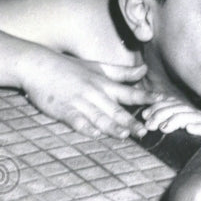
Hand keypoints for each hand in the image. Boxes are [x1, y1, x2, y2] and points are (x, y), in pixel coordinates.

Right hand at [21, 55, 161, 138]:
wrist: (38, 65)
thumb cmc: (70, 68)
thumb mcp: (99, 67)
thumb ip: (123, 73)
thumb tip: (144, 71)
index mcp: (104, 84)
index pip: (129, 92)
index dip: (146, 97)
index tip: (162, 101)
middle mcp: (94, 93)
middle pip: (115, 110)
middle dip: (130, 121)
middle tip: (144, 131)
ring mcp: (79, 102)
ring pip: (98, 116)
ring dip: (111, 126)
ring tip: (123, 135)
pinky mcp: (63, 110)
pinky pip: (76, 120)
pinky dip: (85, 127)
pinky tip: (94, 133)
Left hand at [140, 96, 200, 138]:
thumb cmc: (190, 146)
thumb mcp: (174, 135)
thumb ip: (163, 127)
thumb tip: (146, 124)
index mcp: (187, 112)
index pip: (172, 103)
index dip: (157, 106)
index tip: (145, 115)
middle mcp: (196, 115)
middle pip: (179, 107)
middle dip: (162, 114)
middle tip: (150, 125)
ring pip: (191, 115)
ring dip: (175, 120)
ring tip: (164, 128)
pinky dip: (198, 127)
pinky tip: (189, 129)